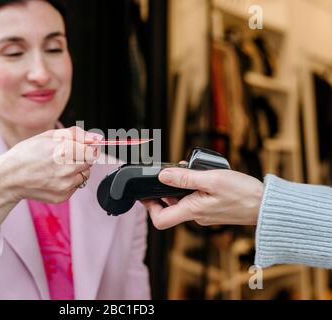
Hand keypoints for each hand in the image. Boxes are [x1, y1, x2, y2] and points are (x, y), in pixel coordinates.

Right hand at [0, 126, 100, 203]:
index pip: (93, 152)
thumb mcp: (49, 135)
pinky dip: (68, 182)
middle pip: (90, 163)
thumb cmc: (27, 154)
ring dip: (76, 170)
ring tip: (57, 168)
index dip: (87, 148)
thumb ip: (76, 135)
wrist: (9, 177)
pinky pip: (75, 186)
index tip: (79, 148)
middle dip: (81, 158)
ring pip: (84, 175)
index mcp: (65, 150)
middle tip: (64, 157)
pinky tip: (53, 177)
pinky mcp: (62, 196)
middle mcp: (67, 169)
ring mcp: (65, 185)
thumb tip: (97, 138)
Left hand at [141, 168, 263, 229]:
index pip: (160, 219)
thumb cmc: (243, 193)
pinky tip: (200, 175)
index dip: (149, 207)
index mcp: (192, 211)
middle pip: (170, 207)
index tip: (146, 193)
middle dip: (165, 190)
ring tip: (185, 170)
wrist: (266, 205)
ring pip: (182, 201)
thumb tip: (162, 176)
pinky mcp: (212, 209)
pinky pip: (195, 199)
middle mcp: (196, 215)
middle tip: (167, 173)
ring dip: (179, 186)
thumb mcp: (212, 180)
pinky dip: (192, 187)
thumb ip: (185, 178)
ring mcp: (204, 213)